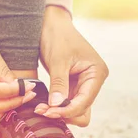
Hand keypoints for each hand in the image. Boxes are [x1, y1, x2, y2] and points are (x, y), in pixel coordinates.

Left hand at [36, 6, 108, 126]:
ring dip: (59, 112)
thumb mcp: (58, 60)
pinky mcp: (72, 85)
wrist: (50, 24)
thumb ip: (59, 84)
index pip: (84, 101)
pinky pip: (67, 102)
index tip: (47, 112)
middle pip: (83, 110)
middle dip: (64, 113)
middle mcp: (94, 81)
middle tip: (42, 111)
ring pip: (75, 109)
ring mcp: (84, 84)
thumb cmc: (57, 37)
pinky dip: (56, 106)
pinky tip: (42, 105)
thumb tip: (57, 106)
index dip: (66, 110)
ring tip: (40, 108)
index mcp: (97, 73)